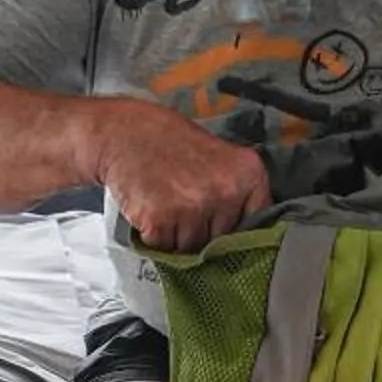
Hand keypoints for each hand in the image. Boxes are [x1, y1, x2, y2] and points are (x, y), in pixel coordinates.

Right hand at [94, 101, 270, 253]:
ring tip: (166, 202)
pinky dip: (154, 236)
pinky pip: (164, 248)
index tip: (221, 223)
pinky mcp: (161, 221)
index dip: (234, 228)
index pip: (256, 225)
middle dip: (203, 230)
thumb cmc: (170, 143)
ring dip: (176, 235)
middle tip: (183, 201)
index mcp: (248, 174)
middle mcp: (225, 191)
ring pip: (192, 248)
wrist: (125, 133)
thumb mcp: (220, 158)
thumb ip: (238, 193)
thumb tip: (246, 235)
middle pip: (221, 241)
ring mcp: (193, 207)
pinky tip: (152, 207)